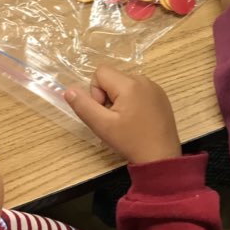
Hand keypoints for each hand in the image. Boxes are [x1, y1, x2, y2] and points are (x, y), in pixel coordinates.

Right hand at [64, 66, 180, 164]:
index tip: (104, 112)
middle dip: (107, 96)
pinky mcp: (161, 96)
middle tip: (115, 120)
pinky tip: (137, 120)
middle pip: (113, 78)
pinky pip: (138, 90)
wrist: (161, 157)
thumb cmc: (131, 141)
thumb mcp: (102, 126)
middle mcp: (144, 80)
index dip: (95, 92)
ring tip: (126, 121)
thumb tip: (69, 90)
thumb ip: (83, 106)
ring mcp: (155, 87)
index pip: (100, 72)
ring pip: (124, 84)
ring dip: (119, 99)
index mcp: (129, 84)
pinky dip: (132, 102)